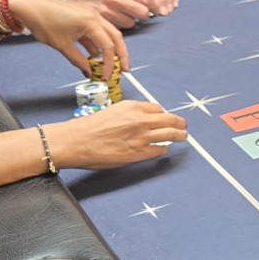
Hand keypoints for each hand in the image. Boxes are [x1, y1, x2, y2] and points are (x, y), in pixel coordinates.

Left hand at [6, 0, 127, 79]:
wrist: (28, 5)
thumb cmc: (43, 21)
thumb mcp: (62, 45)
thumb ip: (78, 59)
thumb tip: (89, 71)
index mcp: (91, 22)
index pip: (108, 46)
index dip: (109, 63)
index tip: (107, 76)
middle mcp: (94, 16)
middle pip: (115, 37)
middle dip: (121, 55)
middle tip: (124, 69)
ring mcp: (89, 15)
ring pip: (107, 34)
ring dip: (109, 49)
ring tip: (109, 65)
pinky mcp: (83, 16)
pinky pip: (95, 31)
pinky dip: (97, 44)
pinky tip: (94, 56)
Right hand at [44, 100, 186, 169]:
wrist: (75, 141)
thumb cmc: (88, 127)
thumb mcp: (112, 111)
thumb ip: (129, 115)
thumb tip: (141, 120)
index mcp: (132, 107)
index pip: (157, 109)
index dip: (162, 114)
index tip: (165, 118)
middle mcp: (140, 120)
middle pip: (170, 120)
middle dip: (179, 123)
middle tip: (183, 126)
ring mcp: (141, 137)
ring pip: (170, 134)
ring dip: (179, 136)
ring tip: (183, 137)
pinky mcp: (138, 153)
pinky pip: (159, 150)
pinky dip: (164, 149)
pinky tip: (163, 150)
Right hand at [65, 0, 152, 27]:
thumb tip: (147, 3)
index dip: (154, 5)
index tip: (156, 9)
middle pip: (141, 12)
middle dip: (143, 16)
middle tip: (140, 16)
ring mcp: (106, 10)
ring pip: (130, 23)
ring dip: (129, 22)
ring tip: (121, 18)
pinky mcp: (98, 20)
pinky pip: (117, 29)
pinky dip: (116, 28)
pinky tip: (111, 23)